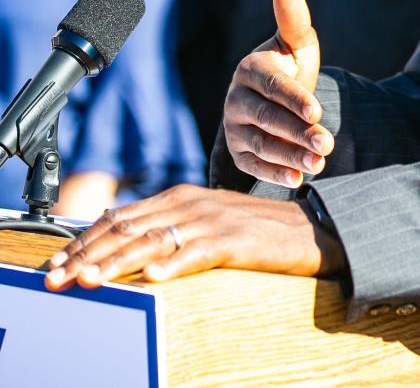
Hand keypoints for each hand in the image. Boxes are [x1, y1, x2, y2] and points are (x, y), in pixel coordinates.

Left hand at [44, 185, 343, 290]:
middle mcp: (191, 204)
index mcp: (179, 197)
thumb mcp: (202, 219)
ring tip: (91, 280)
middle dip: (88, 255)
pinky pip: (199, 253)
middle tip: (57, 278)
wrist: (306, 228)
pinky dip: (175, 265)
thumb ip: (164, 222)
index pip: (119, 218)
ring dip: (118, 263)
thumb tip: (115, 230)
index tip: (55, 264)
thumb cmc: (251, 229)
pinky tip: (154, 278)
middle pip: (128, 228)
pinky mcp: (236, 239)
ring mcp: (212, 220)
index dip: (83, 241)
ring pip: (155, 241)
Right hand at [224, 0, 333, 185]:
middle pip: (267, 119)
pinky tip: (297, 180)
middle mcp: (235, 98)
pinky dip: (274, 174)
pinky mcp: (236, 152)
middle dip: (298, 132)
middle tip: (327, 144)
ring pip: (260, 144)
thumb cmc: (290, 65)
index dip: (294, 99)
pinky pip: (252, 166)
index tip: (317, 111)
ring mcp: (233, 127)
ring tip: (319, 164)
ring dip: (290, 157)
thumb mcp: (296, 43)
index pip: (272, 86)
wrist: (276, 97)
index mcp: (249, 68)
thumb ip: (294, 19)